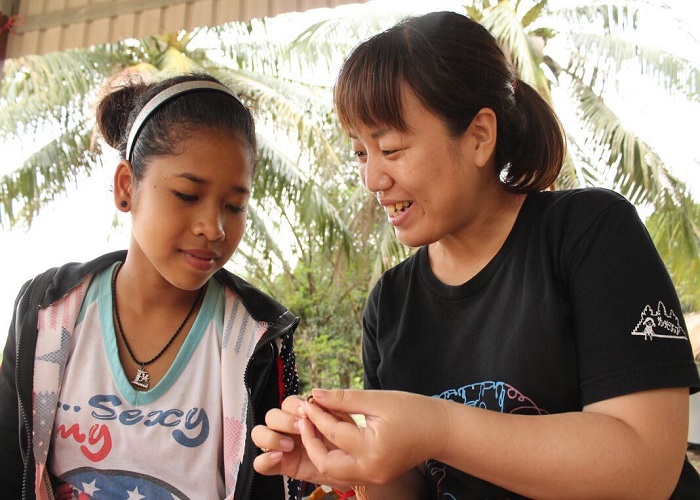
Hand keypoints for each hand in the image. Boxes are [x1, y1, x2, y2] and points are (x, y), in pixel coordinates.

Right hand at [251, 395, 354, 488]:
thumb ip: (332, 404)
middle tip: (300, 428)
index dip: (295, 406)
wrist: (354, 468)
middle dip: (284, 420)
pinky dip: (265, 459)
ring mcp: (282, 446)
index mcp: (303, 414)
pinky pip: (259, 463)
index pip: (288, 403)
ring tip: (290, 445)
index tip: (307, 412)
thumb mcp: (344, 420)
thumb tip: (316, 393)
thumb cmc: (348, 441)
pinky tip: (279, 457)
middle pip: (271, 415)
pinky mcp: (280, 465)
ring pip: (258, 433)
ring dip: (271, 436)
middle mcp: (288, 428)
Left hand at [297, 388, 448, 486]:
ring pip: (333, 472)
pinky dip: (333, 456)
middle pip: (326, 464)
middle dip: (311, 442)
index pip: (334, 433)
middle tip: (305, 420)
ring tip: (314, 427)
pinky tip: (330, 437)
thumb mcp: (377, 399)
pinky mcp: (375, 477)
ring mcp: (373, 477)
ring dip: (320, 451)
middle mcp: (371, 470)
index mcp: (372, 449)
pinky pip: (345, 472)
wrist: (441, 430)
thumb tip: (316, 394)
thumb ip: (343, 399)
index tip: (307, 401)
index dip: (317, 415)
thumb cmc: (413, 410)